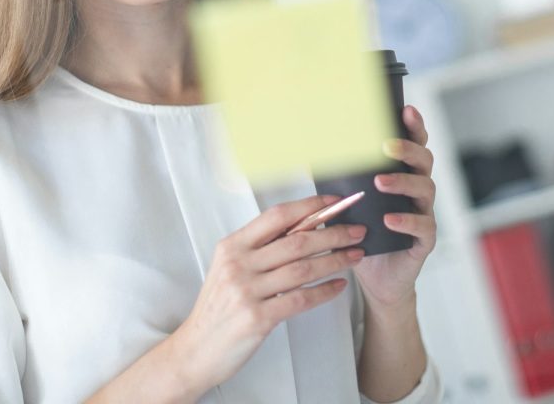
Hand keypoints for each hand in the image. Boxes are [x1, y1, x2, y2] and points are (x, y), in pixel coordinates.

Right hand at [170, 195, 366, 396]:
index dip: (310, 206)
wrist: (195, 350)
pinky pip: (300, 299)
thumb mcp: (232, 268)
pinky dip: (324, 290)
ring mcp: (246, 291)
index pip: (277, 216)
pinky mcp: (257, 318)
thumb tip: (305, 225)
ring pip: (303, 268)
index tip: (335, 203)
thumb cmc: (219, 306)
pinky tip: (339, 285)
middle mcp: (238, 264)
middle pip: (296, 241)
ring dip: (336, 259)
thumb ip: (262, 248)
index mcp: (233, 245)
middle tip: (358, 231)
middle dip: (334, 233)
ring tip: (356, 255)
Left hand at [353, 105, 436, 308]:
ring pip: (425, 189)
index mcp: (403, 175)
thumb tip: (308, 153)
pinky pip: (423, 226)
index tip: (406, 110)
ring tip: (380, 181)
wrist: (375, 278)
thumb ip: (338, 180)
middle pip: (424, 161)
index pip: (414, 145)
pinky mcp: (424, 240)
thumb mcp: (348, 202)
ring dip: (403, 182)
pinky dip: (407, 220)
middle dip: (407, 149)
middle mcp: (418, 190)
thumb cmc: (363, 233)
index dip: (414, 127)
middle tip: (387, 145)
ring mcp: (424, 213)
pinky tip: (390, 219)